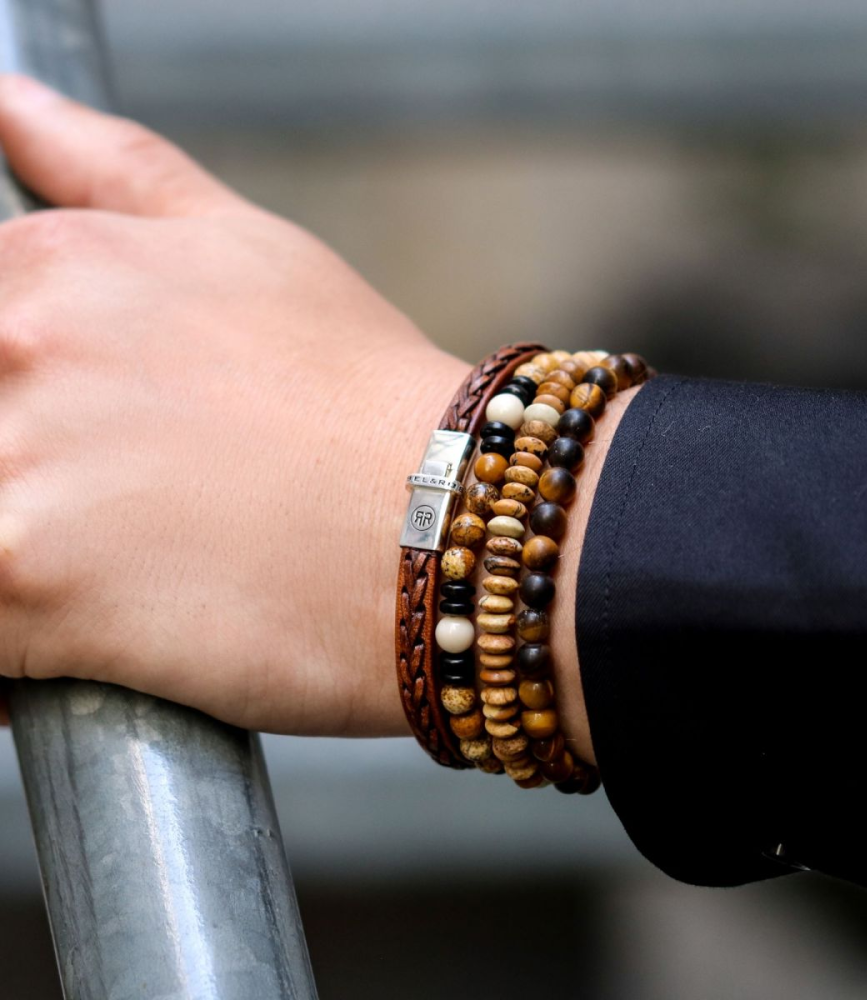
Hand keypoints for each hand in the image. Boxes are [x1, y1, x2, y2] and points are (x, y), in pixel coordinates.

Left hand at [0, 74, 469, 735]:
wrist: (446, 524)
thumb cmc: (366, 394)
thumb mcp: (251, 247)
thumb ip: (114, 170)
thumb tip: (10, 106)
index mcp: (50, 264)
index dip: (21, 403)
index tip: (74, 444)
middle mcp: (13, 344)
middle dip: (26, 469)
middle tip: (121, 511)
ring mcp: (10, 464)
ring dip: (27, 548)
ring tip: (118, 578)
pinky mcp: (21, 583)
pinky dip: (12, 653)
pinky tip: (89, 642)